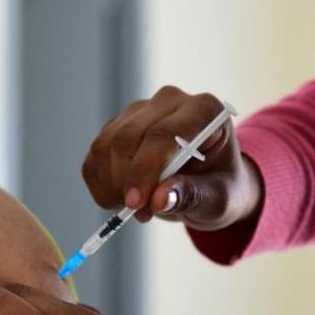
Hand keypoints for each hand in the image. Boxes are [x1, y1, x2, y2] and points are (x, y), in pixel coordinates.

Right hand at [82, 85, 263, 230]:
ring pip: (105, 146)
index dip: (145, 169)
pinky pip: (94, 156)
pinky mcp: (116, 126)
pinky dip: (100, 184)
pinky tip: (120, 198)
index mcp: (204, 110)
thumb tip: (158, 200)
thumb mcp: (218, 198)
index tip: (136, 204)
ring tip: (134, 208)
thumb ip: (192, 196)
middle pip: (127, 138)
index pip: (163, 134)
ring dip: (111, 184)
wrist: (207, 182)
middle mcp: (169, 101)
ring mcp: (138, 111)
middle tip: (136, 213)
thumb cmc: (219, 186)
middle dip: (125, 181)